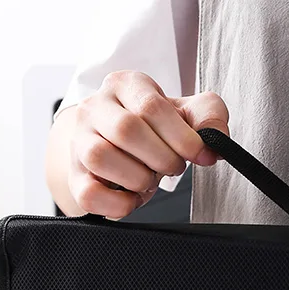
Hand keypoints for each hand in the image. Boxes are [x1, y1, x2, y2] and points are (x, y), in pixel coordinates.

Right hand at [69, 71, 228, 218]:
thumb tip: (214, 143)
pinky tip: (133, 198)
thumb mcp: (186, 114)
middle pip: (126, 130)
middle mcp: (95, 107)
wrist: (116, 147)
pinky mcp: (74, 176)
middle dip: (161, 158)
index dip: (182, 136)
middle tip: (172, 167)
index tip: (199, 155)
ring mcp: (79, 141)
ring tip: (149, 180)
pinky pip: (89, 194)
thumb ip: (208, 117)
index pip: (151, 105)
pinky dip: (119, 204)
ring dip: (138, 178)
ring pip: (100, 157)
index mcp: (124, 85)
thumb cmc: (153, 130)